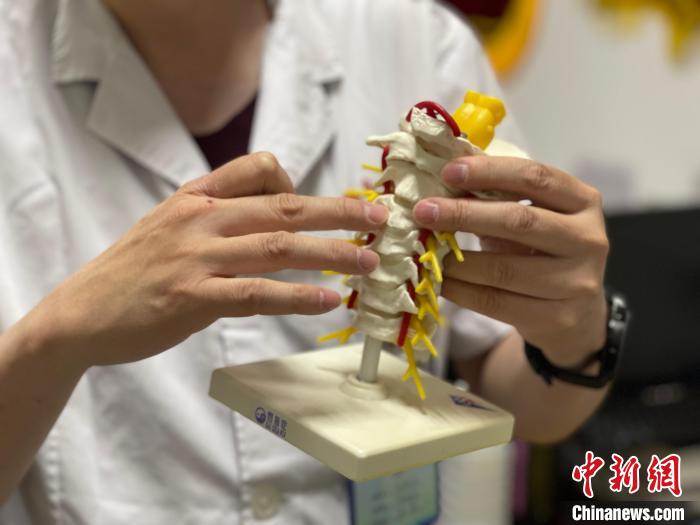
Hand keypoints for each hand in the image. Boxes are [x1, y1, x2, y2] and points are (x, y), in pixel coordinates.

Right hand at [32, 152, 386, 368]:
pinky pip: (257, 293)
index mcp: (197, 196)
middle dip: (339, 212)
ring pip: (278, 247)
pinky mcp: (192, 297)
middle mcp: (201, 218)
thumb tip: (274, 219)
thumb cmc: (134, 271)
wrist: (81, 312)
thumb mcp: (171, 225)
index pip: (259, 167)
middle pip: (284, 207)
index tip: (329, 203)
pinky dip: (298, 296)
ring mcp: (196, 256)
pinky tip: (329, 300)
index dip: (301, 181)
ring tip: (369, 262)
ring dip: (331, 253)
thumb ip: (219, 215)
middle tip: (382, 220)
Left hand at [413, 156, 608, 366]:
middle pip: (519, 221)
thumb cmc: (542, 251)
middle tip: (424, 211)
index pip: (536, 178)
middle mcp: (588, 240)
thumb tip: (444, 181)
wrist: (577, 313)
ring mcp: (576, 282)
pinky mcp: (557, 318)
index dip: (490, 172)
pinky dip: (461, 291)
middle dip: (464, 214)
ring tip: (426, 251)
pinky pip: (496, 303)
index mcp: (583, 201)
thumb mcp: (533, 215)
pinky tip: (440, 281)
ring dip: (457, 260)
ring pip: (503, 270)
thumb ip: (499, 197)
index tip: (448, 172)